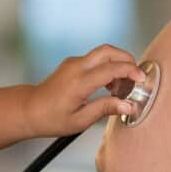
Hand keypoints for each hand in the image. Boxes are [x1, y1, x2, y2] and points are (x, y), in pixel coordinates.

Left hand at [25, 44, 146, 136]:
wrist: (29, 109)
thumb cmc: (51, 118)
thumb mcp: (80, 120)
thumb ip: (105, 109)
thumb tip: (129, 106)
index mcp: (79, 82)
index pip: (112, 68)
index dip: (131, 71)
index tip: (142, 80)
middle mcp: (76, 67)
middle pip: (109, 51)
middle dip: (127, 60)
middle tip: (135, 77)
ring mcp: (73, 63)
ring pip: (103, 53)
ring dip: (117, 64)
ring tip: (121, 87)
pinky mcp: (72, 63)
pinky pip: (95, 59)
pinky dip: (107, 66)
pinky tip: (109, 85)